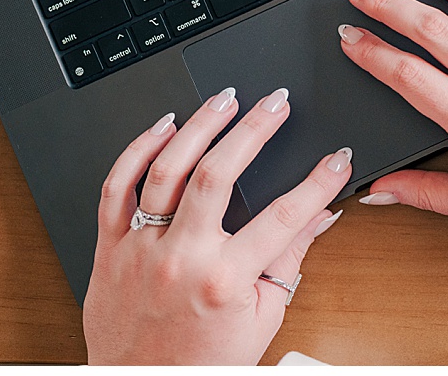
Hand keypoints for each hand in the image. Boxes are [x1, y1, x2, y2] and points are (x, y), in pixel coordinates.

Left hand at [83, 86, 352, 363]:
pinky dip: (138, 150)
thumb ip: (291, 258)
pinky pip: (116, 188)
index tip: (337, 157)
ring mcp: (140, 251)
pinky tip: (164, 126)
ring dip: (199, 125)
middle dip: (255, 128)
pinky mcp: (109, 249)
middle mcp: (180, 259)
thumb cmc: (203, 362)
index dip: (319, 182)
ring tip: (225, 99)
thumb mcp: (263, 316)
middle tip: (277, 102)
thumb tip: (322, 215)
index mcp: (224, 281)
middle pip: (220, 173)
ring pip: (167, 169)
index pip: (284, 216)